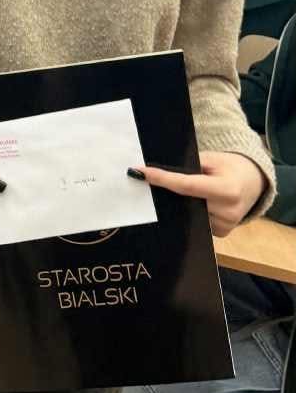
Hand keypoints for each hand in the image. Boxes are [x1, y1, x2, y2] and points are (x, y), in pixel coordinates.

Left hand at [133, 152, 264, 236]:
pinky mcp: (222, 234)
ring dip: (177, 206)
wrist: (253, 181)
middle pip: (186, 204)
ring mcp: (225, 226)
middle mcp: (228, 211)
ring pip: (189, 215)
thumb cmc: (229, 166)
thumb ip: (189, 167)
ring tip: (173, 194)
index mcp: (228, 189)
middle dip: (167, 195)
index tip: (140, 172)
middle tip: (147, 182)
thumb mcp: (212, 158)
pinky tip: (188, 206)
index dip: (163, 180)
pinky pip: (196, 223)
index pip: (187, 186)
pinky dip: (188, 214)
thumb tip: (158, 174)